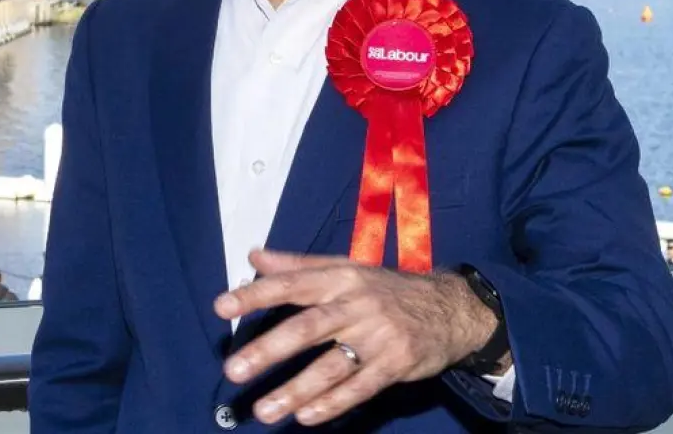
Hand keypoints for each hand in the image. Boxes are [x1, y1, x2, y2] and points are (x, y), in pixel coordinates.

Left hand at [213, 248, 500, 426]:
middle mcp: (358, 304)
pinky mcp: (396, 364)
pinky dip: (333, 404)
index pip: (292, 284)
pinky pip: (360, 387)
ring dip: (295, 390)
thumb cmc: (387, 289)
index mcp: (341, 278)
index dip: (256, 295)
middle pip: (308, 328)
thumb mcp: (346, 268)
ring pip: (331, 366)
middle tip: (234, 370)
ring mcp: (379, 336)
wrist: (450, 308)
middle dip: (269, 350)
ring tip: (264, 411)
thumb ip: (299, 266)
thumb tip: (255, 255)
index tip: (222, 306)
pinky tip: (307, 417)